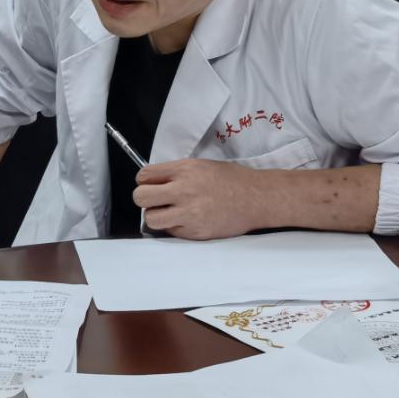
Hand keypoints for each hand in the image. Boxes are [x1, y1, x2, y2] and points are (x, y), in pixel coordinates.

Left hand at [134, 159, 265, 239]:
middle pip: (141, 197)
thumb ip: (175, 173)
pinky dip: (174, 227)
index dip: (144, 181)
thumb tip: (153, 182)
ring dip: (156, 216)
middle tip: (154, 201)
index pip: (144, 176)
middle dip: (144, 199)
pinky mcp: (196, 231)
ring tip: (168, 213)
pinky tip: (187, 220)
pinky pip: (171, 231)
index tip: (151, 185)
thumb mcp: (200, 166)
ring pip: (151, 219)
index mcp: (184, 170)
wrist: (257, 198)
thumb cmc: (231, 179)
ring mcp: (190, 213)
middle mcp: (184, 190)